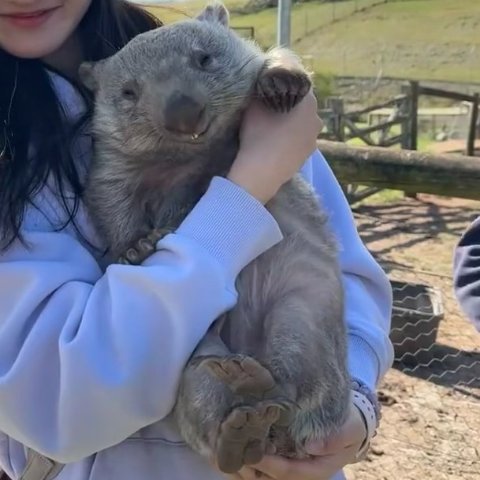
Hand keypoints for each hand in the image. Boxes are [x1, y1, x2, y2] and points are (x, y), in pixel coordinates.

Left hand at [224, 401, 366, 479]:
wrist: (349, 423)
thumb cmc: (349, 426)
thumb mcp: (349, 430)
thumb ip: (334, 439)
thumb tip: (312, 446)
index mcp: (316, 469)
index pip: (288, 471)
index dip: (270, 465)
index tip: (254, 453)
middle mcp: (300, 470)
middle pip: (271, 477)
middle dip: (251, 467)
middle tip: (232, 453)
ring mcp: (290, 463)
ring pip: (264, 474)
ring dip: (245, 465)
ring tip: (226, 451)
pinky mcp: (283, 455)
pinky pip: (263, 463)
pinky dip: (248, 457)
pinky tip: (233, 445)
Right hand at [227, 90, 321, 203]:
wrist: (260, 173)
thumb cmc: (258, 135)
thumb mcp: (254, 105)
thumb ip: (263, 89)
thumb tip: (265, 80)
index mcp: (308, 101)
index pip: (299, 82)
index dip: (285, 81)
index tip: (272, 83)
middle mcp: (316, 119)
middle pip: (302, 104)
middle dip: (289, 102)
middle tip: (271, 104)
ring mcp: (314, 139)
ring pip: (302, 123)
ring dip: (291, 121)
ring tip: (273, 125)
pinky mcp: (307, 155)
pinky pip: (299, 139)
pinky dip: (291, 137)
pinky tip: (277, 141)